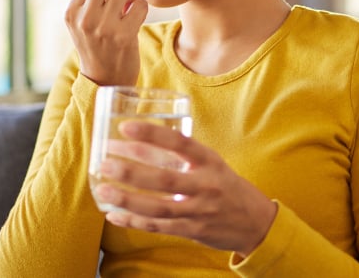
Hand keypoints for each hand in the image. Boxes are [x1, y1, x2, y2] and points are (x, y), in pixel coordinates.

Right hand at [65, 0, 148, 85]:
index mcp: (72, 11)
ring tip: (128, 8)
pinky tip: (135, 20)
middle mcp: (84, 18)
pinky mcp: (123, 36)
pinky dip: (141, 8)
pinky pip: (140, 4)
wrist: (105, 81)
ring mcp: (103, 27)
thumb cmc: (100, 45)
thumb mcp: (90, 19)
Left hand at [94, 121, 277, 255]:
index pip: (180, 143)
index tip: (125, 127)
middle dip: (132, 171)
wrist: (255, 222)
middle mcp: (206, 185)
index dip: (152, 135)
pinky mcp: (193, 231)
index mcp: (210, 161)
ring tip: (103, 190)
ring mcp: (199, 211)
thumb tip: (142, 140)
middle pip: (165, 179)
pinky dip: (134, 221)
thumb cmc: (225, 186)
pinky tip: (114, 215)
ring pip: (158, 207)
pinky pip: (159, 227)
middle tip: (105, 162)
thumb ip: (184, 155)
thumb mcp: (212, 164)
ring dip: (127, 199)